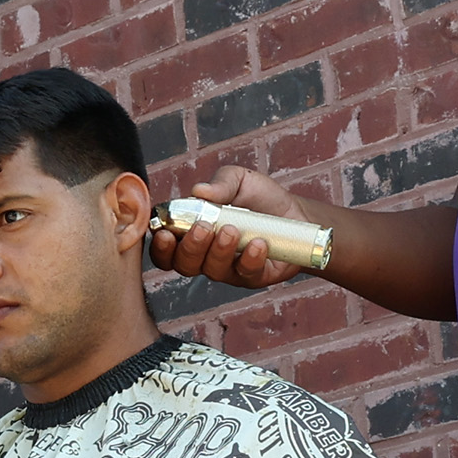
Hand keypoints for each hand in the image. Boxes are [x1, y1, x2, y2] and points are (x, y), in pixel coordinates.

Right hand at [143, 165, 317, 290]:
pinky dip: (249, 259)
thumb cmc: (261, 197)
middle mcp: (206, 254)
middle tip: (204, 227)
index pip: (167, 247)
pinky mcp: (252, 277)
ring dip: (218, 251)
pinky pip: (244, 274)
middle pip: (183, 264)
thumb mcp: (239, 180)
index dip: (161, 246)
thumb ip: (220, 184)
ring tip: (232, 230)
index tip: (166, 233)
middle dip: (190, 247)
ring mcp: (228, 268)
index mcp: (193, 231)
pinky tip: (259, 243)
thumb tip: (199, 190)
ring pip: (211, 271)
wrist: (297, 213)